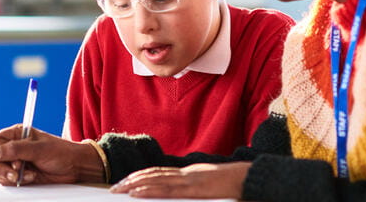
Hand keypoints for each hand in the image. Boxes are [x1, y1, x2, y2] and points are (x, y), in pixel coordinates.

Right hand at [0, 125, 104, 185]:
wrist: (74, 167)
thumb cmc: (61, 152)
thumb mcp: (39, 149)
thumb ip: (16, 150)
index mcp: (16, 134)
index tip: (9, 159)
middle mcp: (13, 147)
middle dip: (2, 168)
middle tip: (16, 172)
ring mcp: (15, 161)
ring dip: (11, 176)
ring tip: (29, 174)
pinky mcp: (19, 174)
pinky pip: (7, 181)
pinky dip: (17, 182)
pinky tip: (31, 177)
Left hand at [109, 162, 250, 198]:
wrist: (249, 178)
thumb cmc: (235, 185)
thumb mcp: (213, 186)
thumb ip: (198, 188)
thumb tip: (189, 191)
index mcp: (190, 174)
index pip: (160, 172)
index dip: (143, 176)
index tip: (128, 181)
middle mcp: (186, 174)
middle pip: (154, 175)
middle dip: (133, 181)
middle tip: (115, 187)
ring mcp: (188, 180)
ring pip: (156, 180)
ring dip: (135, 185)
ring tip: (120, 189)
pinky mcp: (192, 189)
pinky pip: (166, 189)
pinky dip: (148, 190)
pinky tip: (136, 193)